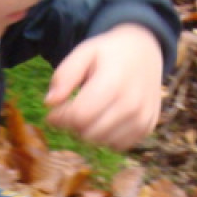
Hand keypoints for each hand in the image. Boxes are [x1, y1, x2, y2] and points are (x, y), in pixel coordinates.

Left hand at [44, 23, 163, 149]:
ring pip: (102, 142)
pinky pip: (118, 145)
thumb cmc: (109, 53)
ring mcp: (142, 117)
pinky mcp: (147, 126)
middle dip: (73, 126)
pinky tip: (105, 119)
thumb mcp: (84, 53)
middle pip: (89, 133)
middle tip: (71, 112)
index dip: (60, 118)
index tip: (52, 113)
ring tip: (88, 113)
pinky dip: (107, 137)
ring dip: (89, 132)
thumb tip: (49, 103)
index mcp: (113, 82)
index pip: (79, 117)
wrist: (146, 51)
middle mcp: (132, 103)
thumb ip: (64, 75)